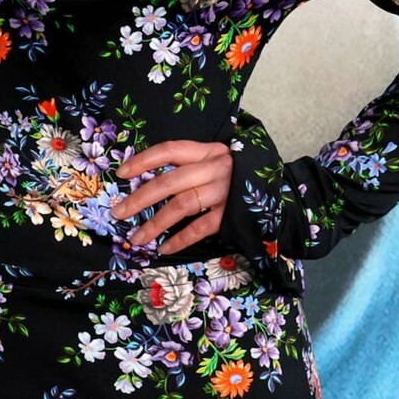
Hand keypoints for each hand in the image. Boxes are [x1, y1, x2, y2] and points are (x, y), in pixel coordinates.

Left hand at [112, 140, 231, 255]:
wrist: (280, 191)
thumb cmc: (238, 175)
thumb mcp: (216, 160)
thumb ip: (189, 166)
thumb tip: (146, 180)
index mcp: (208, 151)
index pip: (169, 150)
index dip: (143, 160)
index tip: (121, 174)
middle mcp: (215, 168)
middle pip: (170, 182)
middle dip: (140, 198)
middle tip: (118, 213)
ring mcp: (225, 192)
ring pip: (182, 206)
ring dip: (155, 224)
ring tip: (136, 238)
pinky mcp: (232, 215)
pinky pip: (201, 228)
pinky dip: (180, 239)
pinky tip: (164, 248)